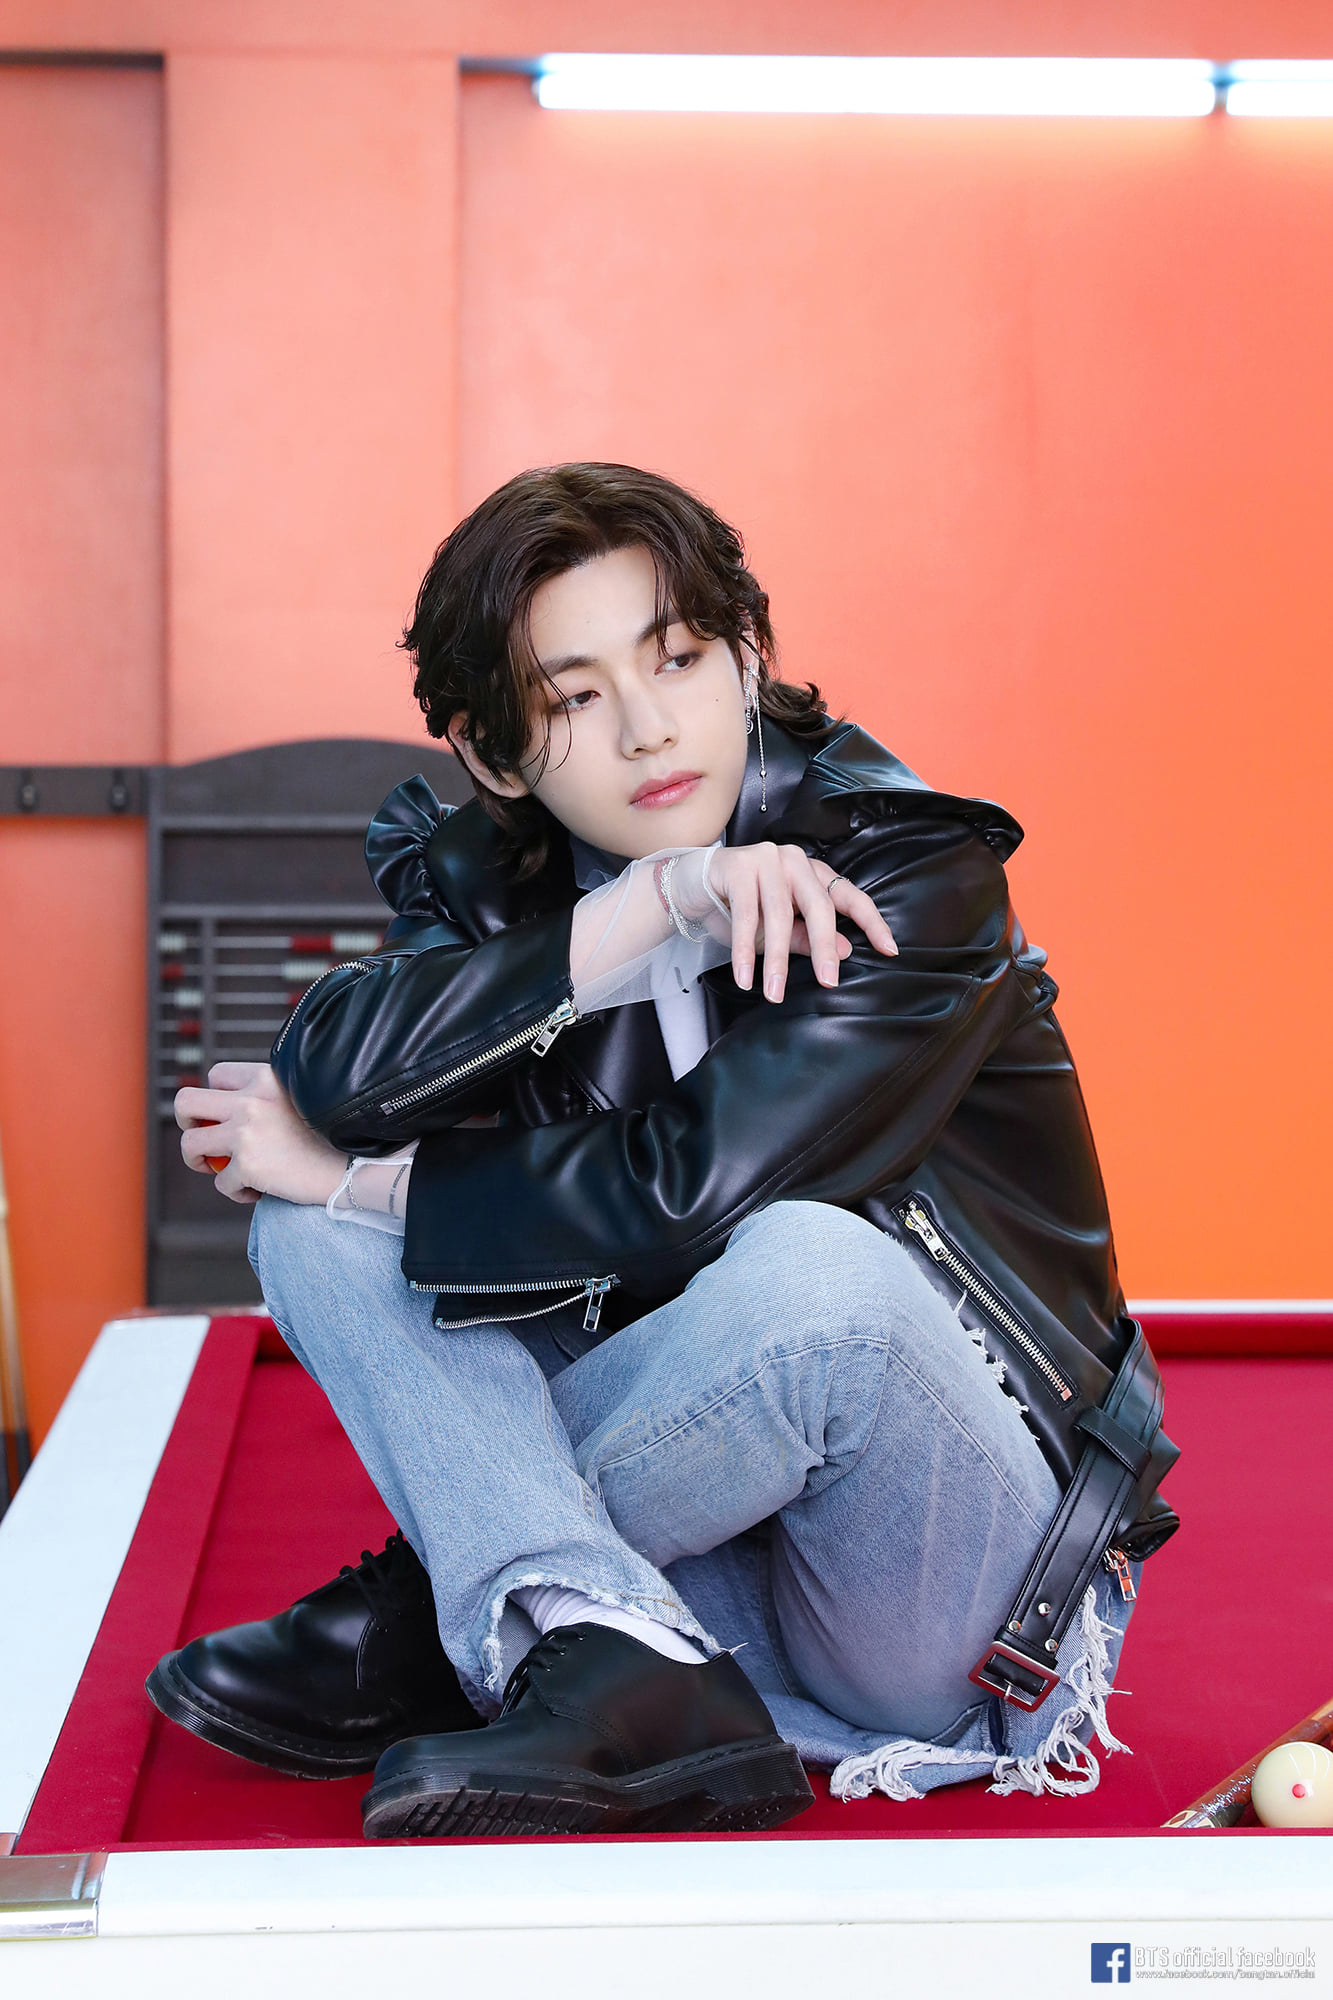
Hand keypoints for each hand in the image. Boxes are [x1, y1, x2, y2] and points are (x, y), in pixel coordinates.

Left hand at [176, 1062, 346, 1207]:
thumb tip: (230, 1110)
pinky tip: (258, 1191)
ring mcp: (246, 1133)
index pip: (217, 1075)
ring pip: (190, 1144)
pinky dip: (236, 1192)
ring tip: (221, 1169)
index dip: (216, 1097)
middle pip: (186, 1102)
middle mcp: (251, 1101)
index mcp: (266, 1077)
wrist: (356, 1166)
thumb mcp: (302, 1097)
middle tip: (204, 1140)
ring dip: (198, 1160)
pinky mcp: (248, 1165)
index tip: (228, 1116)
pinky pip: (221, 1183)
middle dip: (188, 1123)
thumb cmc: (333, 1137)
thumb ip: (268, 1096)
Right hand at [684, 843, 897, 1001]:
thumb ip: (808, 937)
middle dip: (823, 949)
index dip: (871, 922)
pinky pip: (746, 917)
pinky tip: (747, 978)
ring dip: (776, 961)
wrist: (690, 885)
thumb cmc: (740, 906)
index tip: (889, 950)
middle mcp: (794, 861)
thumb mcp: (778, 928)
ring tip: (774, 994)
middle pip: (819, 907)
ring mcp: (766, 860)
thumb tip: (845, 952)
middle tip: (828, 982)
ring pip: (780, 917)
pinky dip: (745, 952)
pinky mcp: (738, 867)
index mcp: (812, 873)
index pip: (850, 896)